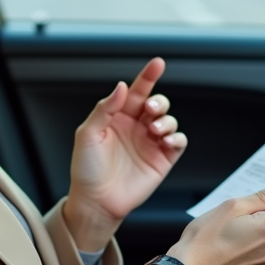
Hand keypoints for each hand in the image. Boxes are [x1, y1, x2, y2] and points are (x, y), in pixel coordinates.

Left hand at [64, 58, 187, 251]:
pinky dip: (176, 137)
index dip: (148, 76)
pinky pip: (178, 142)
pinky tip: (165, 141)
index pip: (137, 92)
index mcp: (118, 117)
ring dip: (166, 120)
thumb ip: (104, 108)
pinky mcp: (162, 160)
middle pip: (158, 103)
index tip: (158, 63)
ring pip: (169, 120)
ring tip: (153, 130)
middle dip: (158, 102)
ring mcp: (150, 143)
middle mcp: (136, 127)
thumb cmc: (87, 169)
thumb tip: (122, 87)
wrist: (96, 201)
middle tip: (149, 111)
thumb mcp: (87, 134)